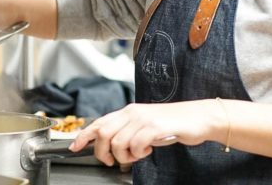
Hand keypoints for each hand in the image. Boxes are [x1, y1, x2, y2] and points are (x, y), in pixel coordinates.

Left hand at [69, 100, 223, 165]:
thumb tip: (110, 145)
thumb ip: (128, 130)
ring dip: (124, 155)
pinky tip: (148, 150)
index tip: (74, 147)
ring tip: (137, 154)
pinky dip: (139, 153)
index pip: (100, 121)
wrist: (197, 117)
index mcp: (128, 111)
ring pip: (117, 141)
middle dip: (104, 152)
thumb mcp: (145, 125)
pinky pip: (135, 144)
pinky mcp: (154, 127)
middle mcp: (133, 112)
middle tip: (114, 160)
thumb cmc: (171, 123)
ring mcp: (143, 118)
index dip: (84, 135)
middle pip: (104, 132)